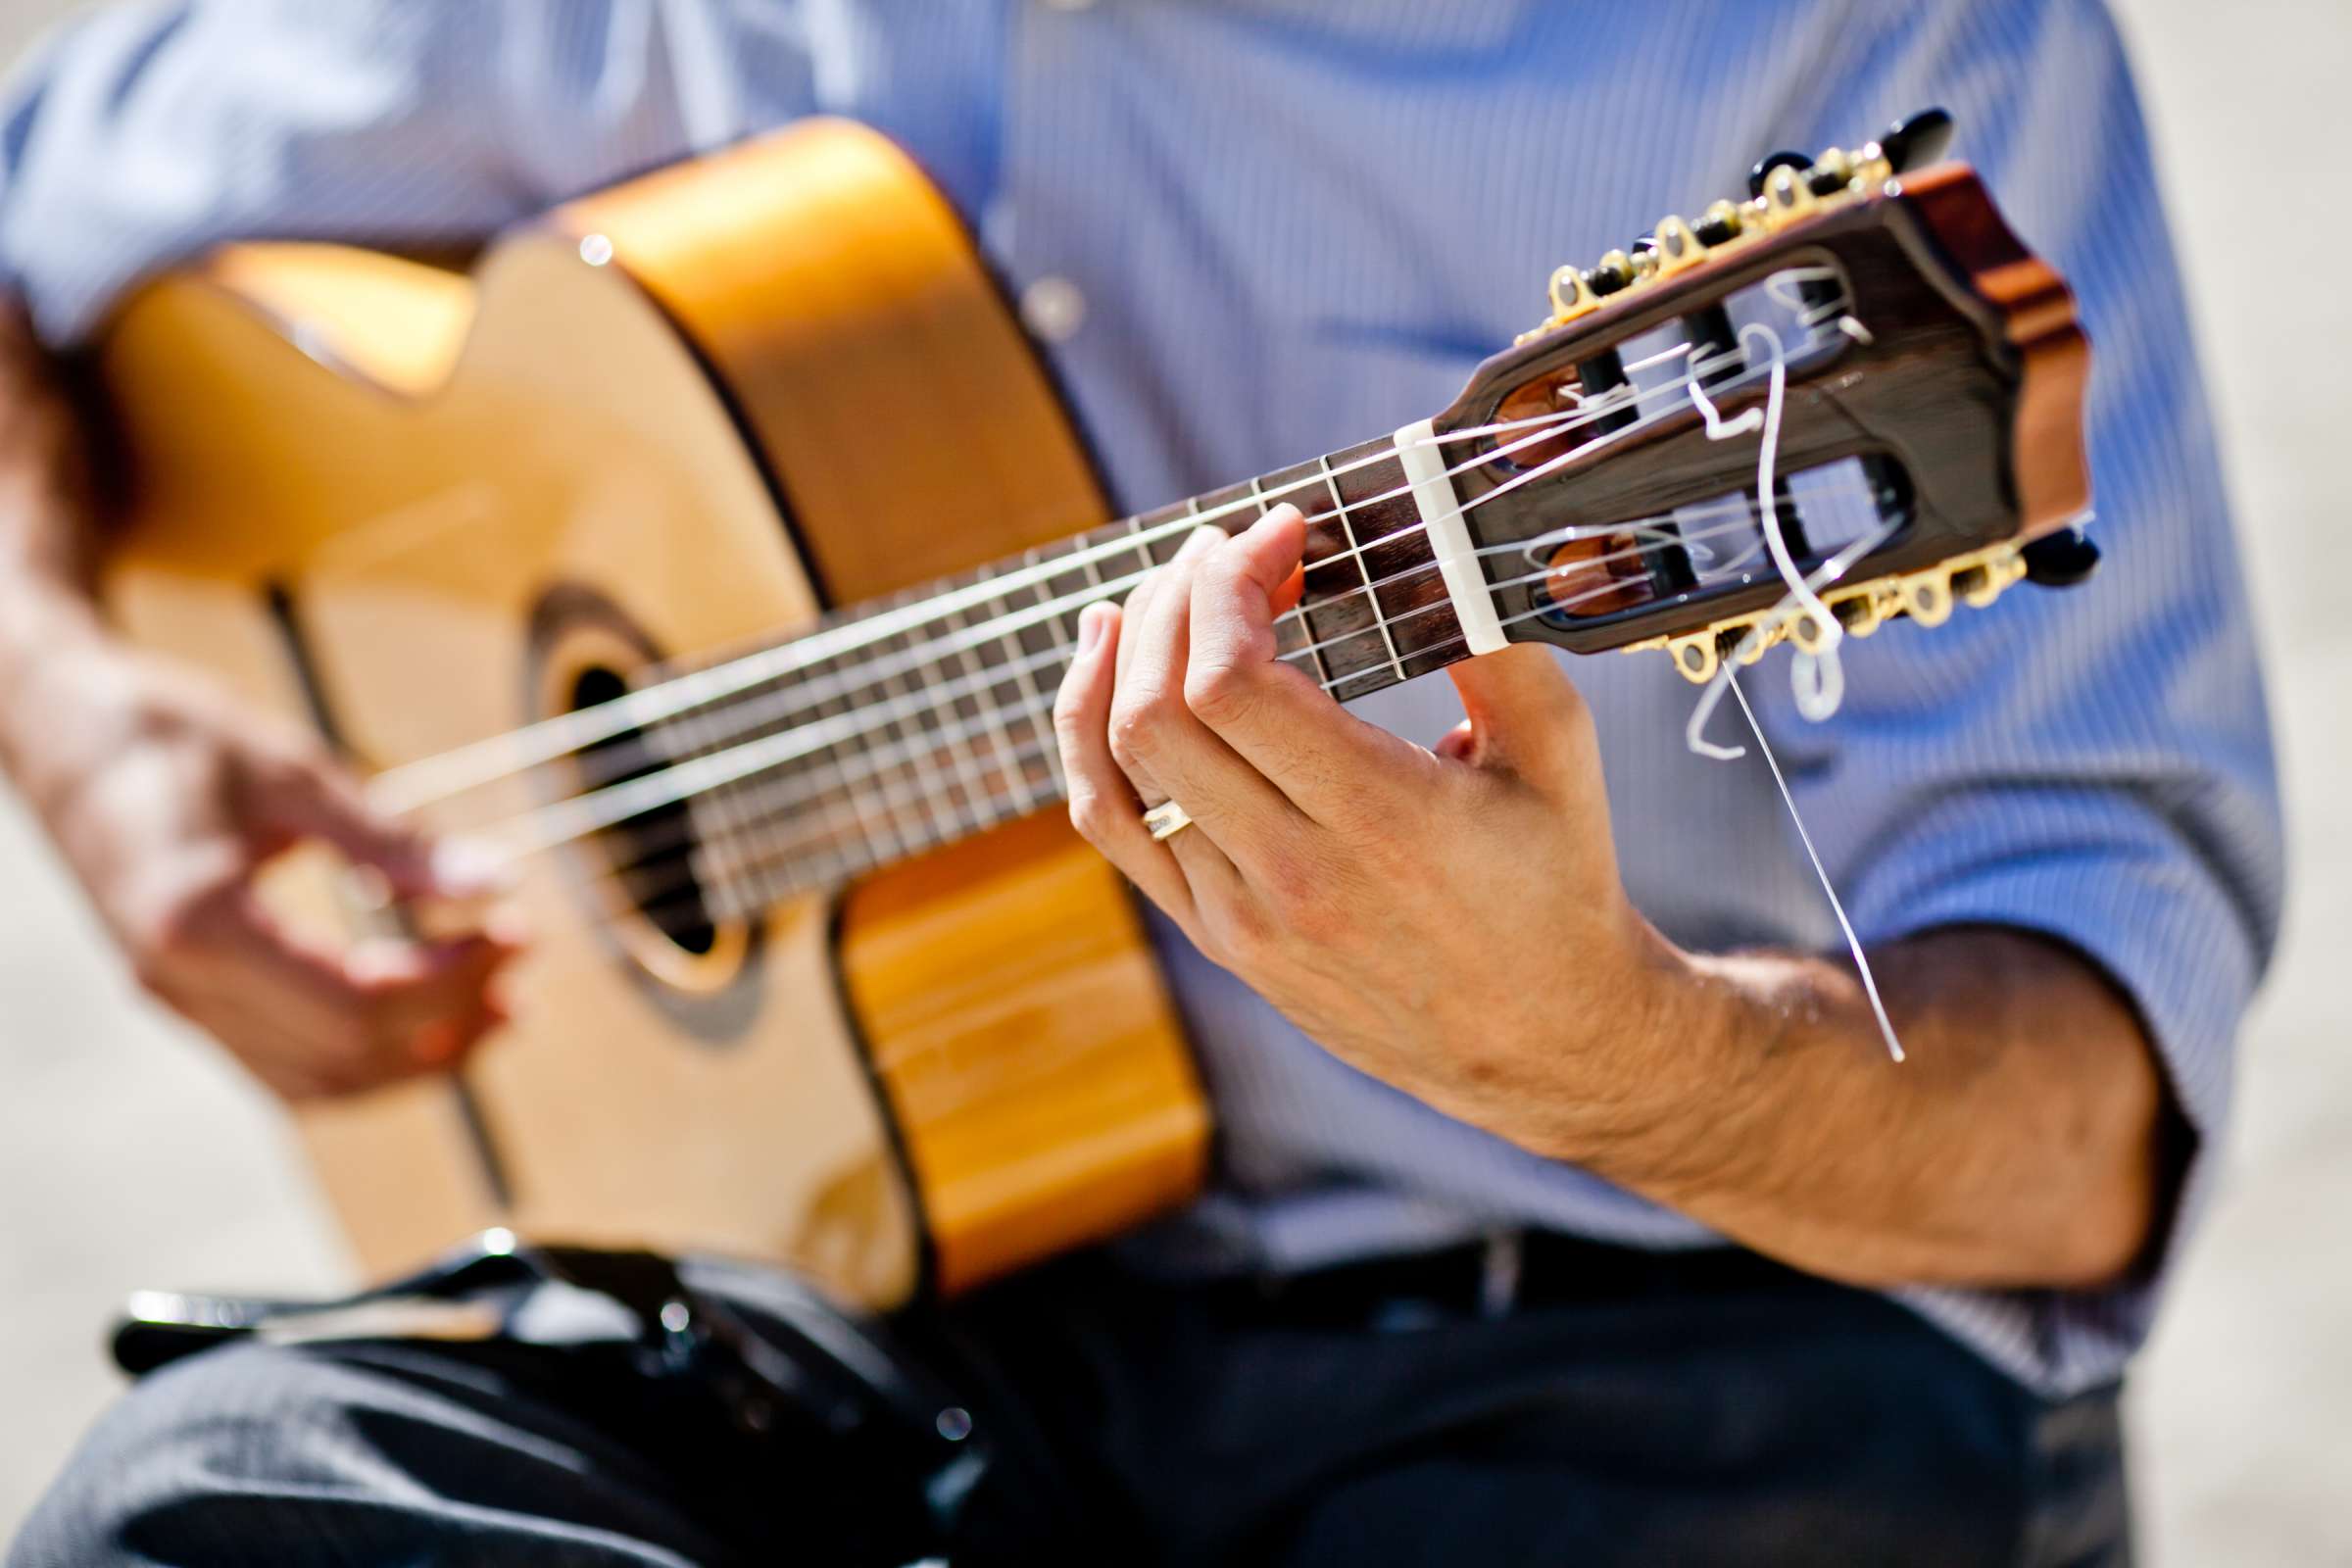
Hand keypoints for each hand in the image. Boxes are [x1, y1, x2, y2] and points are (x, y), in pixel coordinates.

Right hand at [8, 645, 524, 1100]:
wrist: (61, 727)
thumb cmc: (169, 731)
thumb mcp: (290, 769)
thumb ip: (392, 840)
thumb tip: (497, 883)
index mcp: (199, 924)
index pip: (354, 1005)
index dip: (450, 984)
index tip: (512, 933)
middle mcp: (178, 983)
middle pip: (343, 1058)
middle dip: (449, 1023)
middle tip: (519, 961)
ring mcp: (176, 1001)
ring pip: (317, 1082)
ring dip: (415, 1056)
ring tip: (496, 1002)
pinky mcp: (185, 998)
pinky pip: (286, 1064)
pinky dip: (366, 1052)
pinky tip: (426, 1009)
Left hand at [1052, 505, 1693, 1158]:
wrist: (1545, 1042)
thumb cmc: (1558, 884)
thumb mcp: (1559, 752)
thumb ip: (1497, 638)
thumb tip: (1431, 539)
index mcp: (1379, 820)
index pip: (1232, 682)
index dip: (1230, 584)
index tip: (1280, 532)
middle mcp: (1293, 875)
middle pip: (1157, 713)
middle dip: (1174, 601)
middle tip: (1221, 550)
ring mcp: (1242, 917)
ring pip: (1116, 769)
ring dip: (1122, 658)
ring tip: (1156, 594)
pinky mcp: (1219, 940)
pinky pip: (1115, 828)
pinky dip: (1089, 740)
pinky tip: (1105, 674)